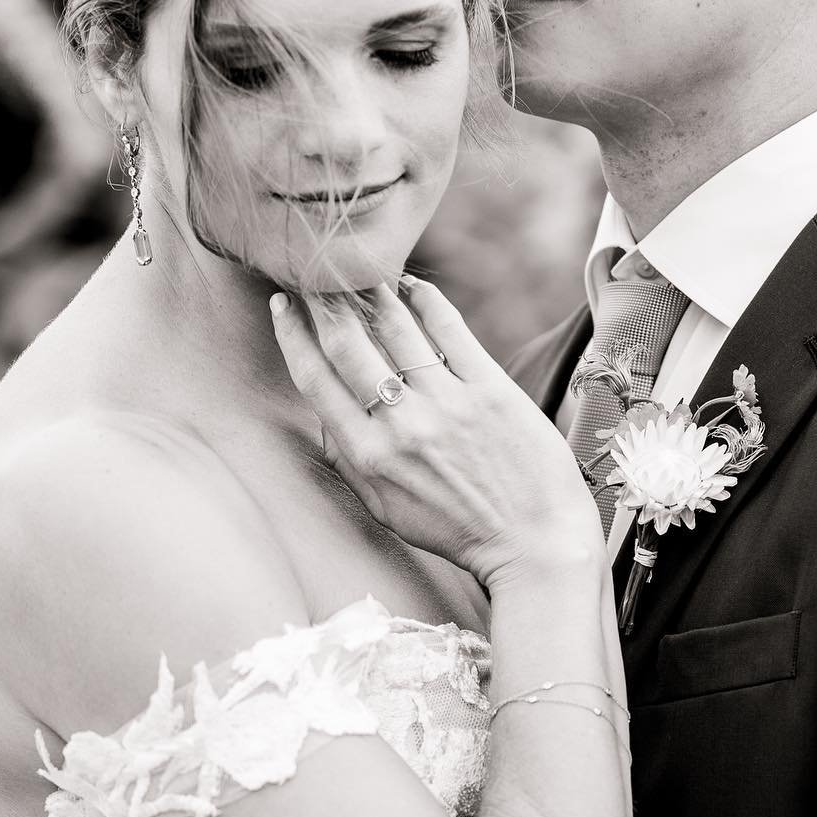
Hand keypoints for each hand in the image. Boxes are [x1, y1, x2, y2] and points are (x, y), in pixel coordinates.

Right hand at [272, 277, 602, 587]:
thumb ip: (349, 461)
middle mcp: (402, 424)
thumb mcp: (386, 509)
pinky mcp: (490, 388)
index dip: (291, 334)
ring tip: (360, 271)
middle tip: (316, 274)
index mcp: (369, 456)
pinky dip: (424, 298)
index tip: (282, 305)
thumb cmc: (459, 530)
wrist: (535, 544)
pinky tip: (410, 284)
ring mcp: (448, 403)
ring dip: (371, 290)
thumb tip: (323, 412)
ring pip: (395, 326)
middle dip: (323, 300)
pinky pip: (450, 327)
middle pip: (347, 343)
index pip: (315, 379)